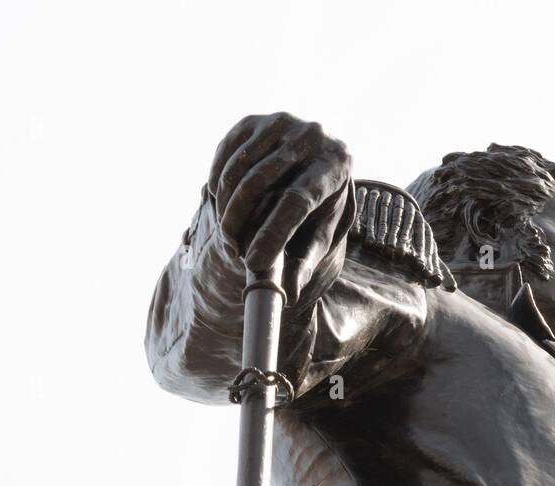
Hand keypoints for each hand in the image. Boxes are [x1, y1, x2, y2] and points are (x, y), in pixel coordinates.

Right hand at [207, 112, 352, 301]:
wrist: (315, 165)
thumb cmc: (319, 211)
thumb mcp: (318, 236)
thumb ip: (305, 263)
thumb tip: (289, 294)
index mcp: (335, 167)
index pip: (297, 201)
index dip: (272, 233)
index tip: (252, 262)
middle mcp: (312, 136)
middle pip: (261, 183)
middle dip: (240, 222)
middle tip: (233, 250)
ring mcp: (281, 122)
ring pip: (238, 169)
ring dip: (226, 207)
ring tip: (230, 233)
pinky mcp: (255, 121)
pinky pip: (225, 156)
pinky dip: (219, 184)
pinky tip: (225, 205)